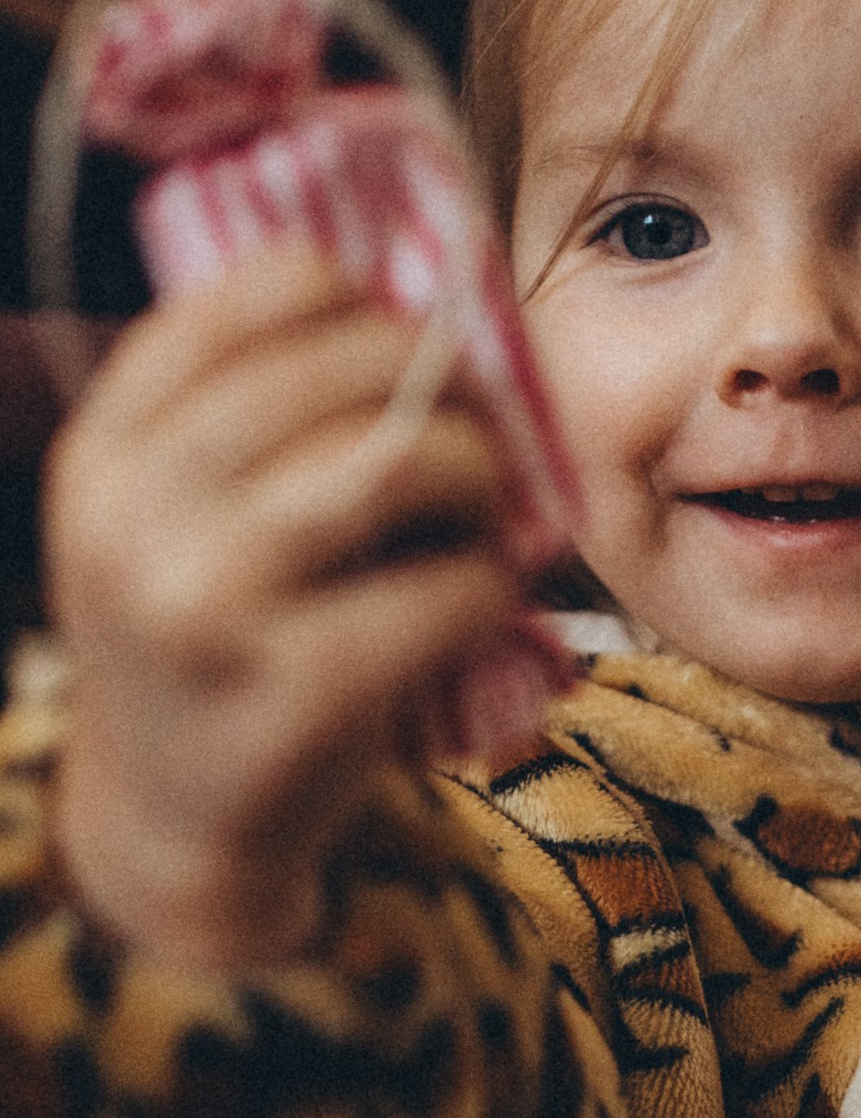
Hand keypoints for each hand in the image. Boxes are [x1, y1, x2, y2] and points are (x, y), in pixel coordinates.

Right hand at [45, 241, 524, 968]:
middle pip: (345, 368)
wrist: (174, 823)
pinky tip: (483, 603)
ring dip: (479, 478)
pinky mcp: (295, 695)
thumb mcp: (175, 518)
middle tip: (486, 434)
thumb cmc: (211, 642)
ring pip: (401, 463)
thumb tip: (417, 296)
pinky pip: (449, 592)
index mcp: (109, 449)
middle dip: (449, 388)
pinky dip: (493, 588)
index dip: (363, 298)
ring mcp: (208, 607)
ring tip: (489, 515)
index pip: (254, 294)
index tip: (410, 342)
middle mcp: (138, 514)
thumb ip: (247, 416)